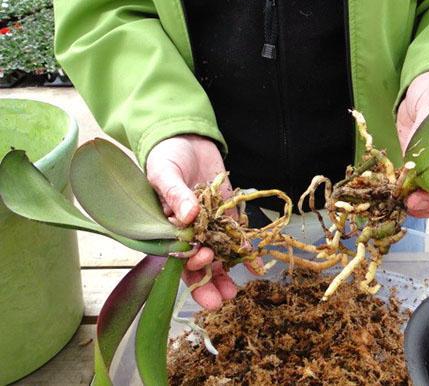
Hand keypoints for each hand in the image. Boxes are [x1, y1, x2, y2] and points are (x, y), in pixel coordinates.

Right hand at [146, 134, 236, 309]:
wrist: (187, 138)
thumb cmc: (166, 155)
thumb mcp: (164, 171)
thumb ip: (174, 193)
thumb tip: (188, 215)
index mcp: (166, 226)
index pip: (175, 253)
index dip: (188, 263)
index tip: (202, 260)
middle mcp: (188, 230)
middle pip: (196, 262)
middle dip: (207, 281)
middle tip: (220, 300)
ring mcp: (208, 224)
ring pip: (216, 254)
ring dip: (224, 273)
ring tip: (235, 292)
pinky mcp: (226, 214)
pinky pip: (234, 235)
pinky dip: (243, 250)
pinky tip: (253, 264)